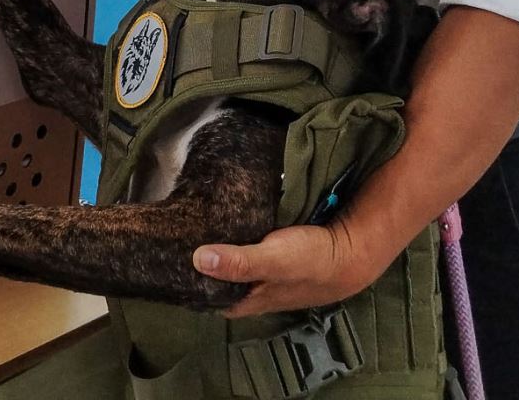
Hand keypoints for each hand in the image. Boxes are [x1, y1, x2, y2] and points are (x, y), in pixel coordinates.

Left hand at [192, 224, 385, 317]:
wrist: (351, 251)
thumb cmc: (311, 261)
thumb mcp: (272, 260)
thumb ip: (238, 263)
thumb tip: (198, 259)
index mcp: (245, 301)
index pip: (204, 296)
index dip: (186, 280)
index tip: (167, 255)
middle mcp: (251, 291)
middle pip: (215, 278)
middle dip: (198, 260)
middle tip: (176, 231)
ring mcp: (262, 275)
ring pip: (230, 264)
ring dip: (216, 247)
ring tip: (192, 221)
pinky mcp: (273, 257)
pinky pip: (244, 249)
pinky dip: (234, 237)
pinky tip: (224, 218)